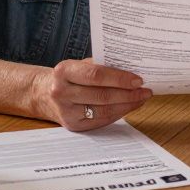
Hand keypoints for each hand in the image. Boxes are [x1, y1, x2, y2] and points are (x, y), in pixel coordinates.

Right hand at [35, 58, 151, 131]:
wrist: (44, 93)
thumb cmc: (70, 76)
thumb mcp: (80, 64)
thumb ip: (102, 65)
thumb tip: (133, 69)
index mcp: (64, 71)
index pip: (96, 75)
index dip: (120, 78)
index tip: (138, 79)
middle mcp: (61, 92)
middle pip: (102, 95)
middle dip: (129, 94)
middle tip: (145, 90)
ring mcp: (66, 111)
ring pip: (104, 110)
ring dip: (127, 104)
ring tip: (141, 98)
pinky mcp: (73, 125)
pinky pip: (102, 120)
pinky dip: (119, 113)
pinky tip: (129, 106)